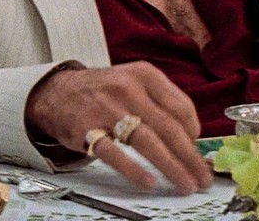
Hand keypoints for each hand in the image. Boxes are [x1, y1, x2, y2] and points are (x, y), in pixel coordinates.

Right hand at [25, 62, 211, 193]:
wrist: (57, 91)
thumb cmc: (104, 92)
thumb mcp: (134, 82)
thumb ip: (162, 103)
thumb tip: (191, 141)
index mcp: (143, 75)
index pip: (180, 106)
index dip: (194, 133)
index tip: (197, 151)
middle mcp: (126, 88)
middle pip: (167, 127)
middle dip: (190, 157)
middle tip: (201, 178)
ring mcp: (106, 108)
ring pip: (147, 141)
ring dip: (171, 166)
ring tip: (184, 184)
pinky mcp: (87, 129)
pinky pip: (115, 154)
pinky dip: (134, 170)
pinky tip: (149, 181)